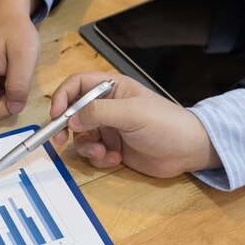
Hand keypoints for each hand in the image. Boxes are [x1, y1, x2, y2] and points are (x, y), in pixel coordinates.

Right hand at [50, 72, 220, 176]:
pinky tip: (116, 159)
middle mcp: (106, 106)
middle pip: (72, 112)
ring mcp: (108, 127)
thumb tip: (70, 119)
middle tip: (59, 140)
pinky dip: (99, 158)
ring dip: (87, 147)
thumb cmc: (165, 124)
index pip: (76, 85)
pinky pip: (92, 153)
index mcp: (111, 87)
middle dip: (65, 128)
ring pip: (80, 136)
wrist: (189, 151)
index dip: (62, 97)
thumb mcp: (131, 113)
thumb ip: (98, 112)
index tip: (56, 115)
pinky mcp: (111, 147)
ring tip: (103, 153)